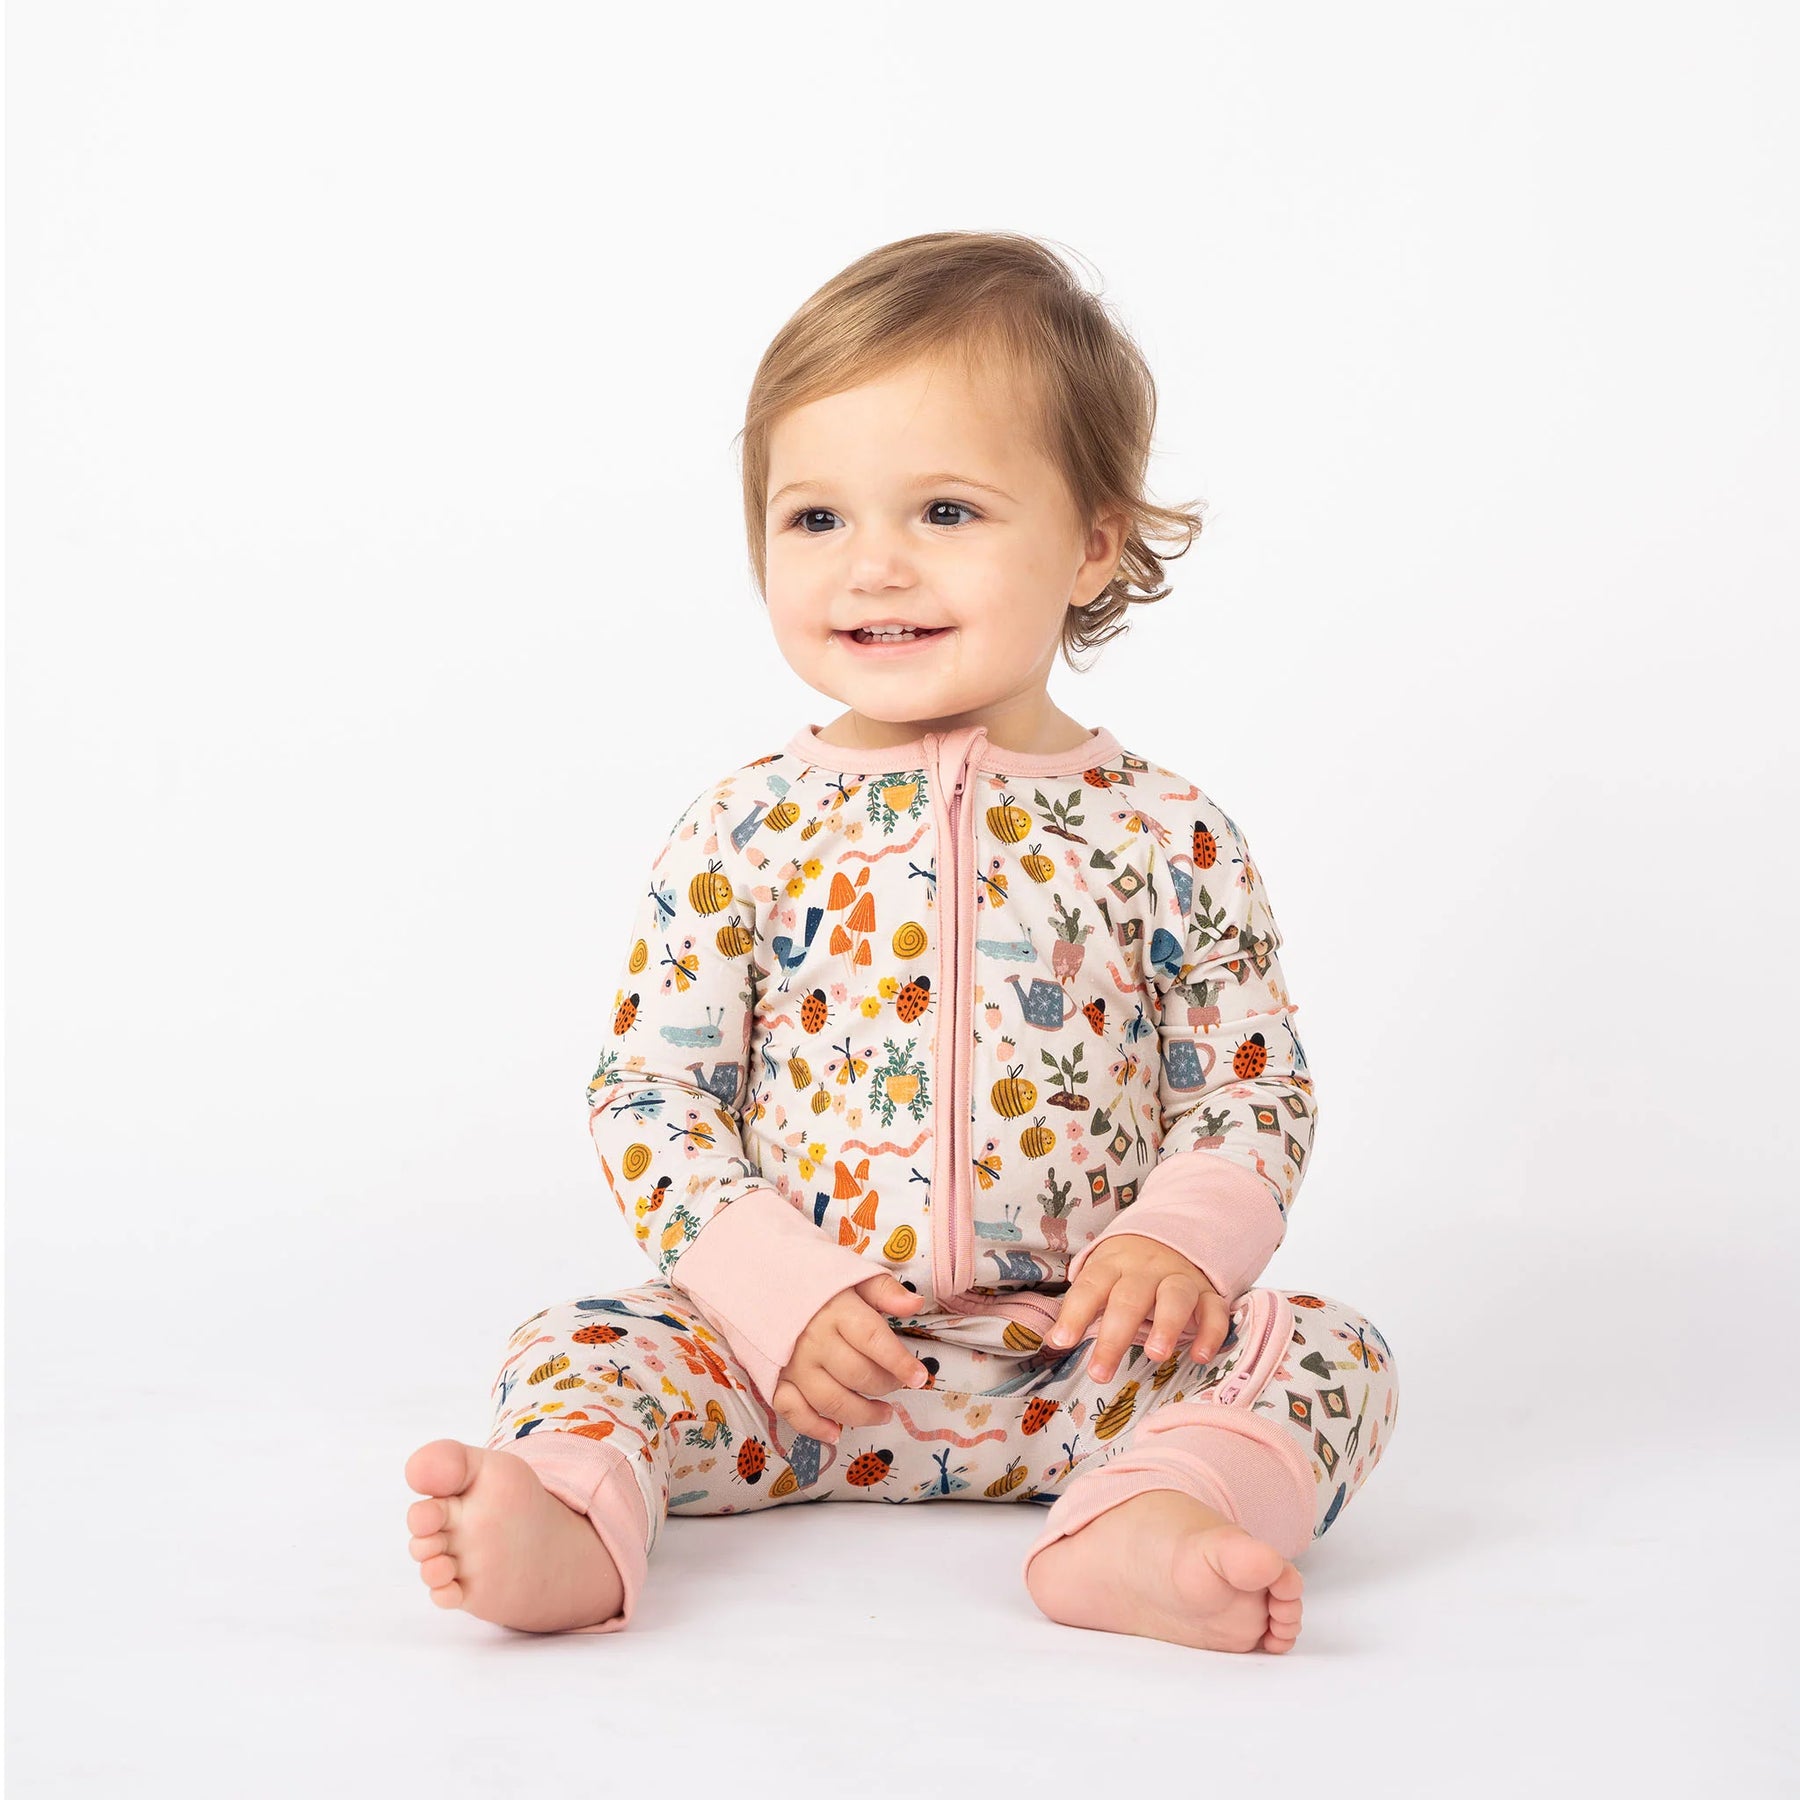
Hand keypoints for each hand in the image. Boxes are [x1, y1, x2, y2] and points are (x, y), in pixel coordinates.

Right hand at [771, 1272, 930, 1444]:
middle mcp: (813, 1340)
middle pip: (857, 1374)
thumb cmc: (810, 1279)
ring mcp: (792, 1364)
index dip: (899, 1362)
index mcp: (835, 1309)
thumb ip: (883, 1290)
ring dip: (862, 1414)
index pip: (873, 1339)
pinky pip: (794, 1412)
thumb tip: (915, 1304)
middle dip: (886, 1385)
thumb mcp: (849, 1273)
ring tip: (884, 1413)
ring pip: (832, 1401)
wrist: (754, 1280)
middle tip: (899, 1385)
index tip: (920, 1377)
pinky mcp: (773, 1380)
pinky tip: (836, 1433)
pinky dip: (816, 1428)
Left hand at [1044, 1234, 1229, 1382]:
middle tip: (1100, 1373)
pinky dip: (1211, 1333)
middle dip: (1114, 1336)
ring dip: (1166, 1325)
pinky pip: (1214, 1311)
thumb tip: (1053, 1340)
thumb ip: (1082, 1306)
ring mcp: (1180, 1278)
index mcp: (1113, 1264)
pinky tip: (1200, 1356)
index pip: (1090, 1286)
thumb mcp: (1101, 1276)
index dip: (1074, 1313)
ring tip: (1155, 1355)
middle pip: (1129, 1298)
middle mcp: (1146, 1269)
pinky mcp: (1209, 1293)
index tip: (1060, 1341)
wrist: (1172, 1236)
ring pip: (1175, 1297)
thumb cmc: (1127, 1270)